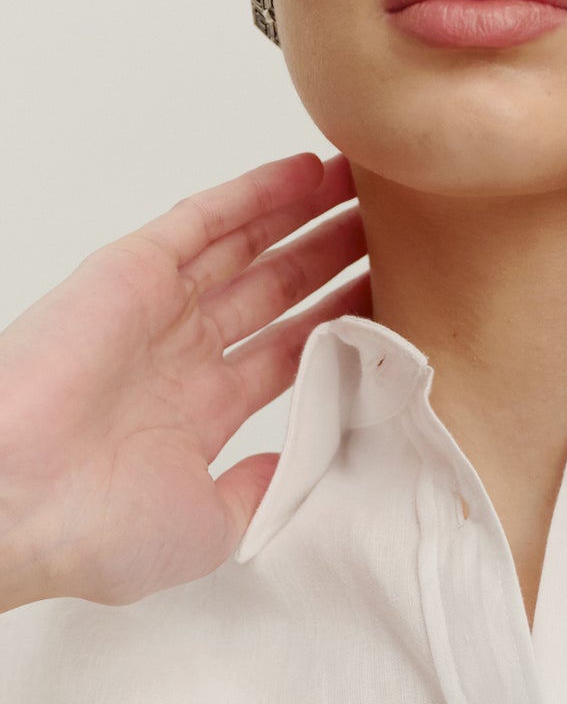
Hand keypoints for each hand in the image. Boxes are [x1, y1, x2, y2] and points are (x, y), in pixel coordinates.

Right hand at [0, 151, 368, 610]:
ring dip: (304, 217)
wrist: (21, 503)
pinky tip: (304, 172)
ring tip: (365, 189)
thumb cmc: (96, 530)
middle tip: (392, 233)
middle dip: (330, 260)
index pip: (288, 354)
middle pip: (276, 293)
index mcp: (200, 413)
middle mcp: (181, 356)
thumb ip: (261, 488)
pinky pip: (203, 220)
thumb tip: (303, 462)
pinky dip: (255, 194)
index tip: (390, 301)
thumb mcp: (211, 526)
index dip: (338, 323)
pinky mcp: (130, 272)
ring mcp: (157, 311)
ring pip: (248, 248)